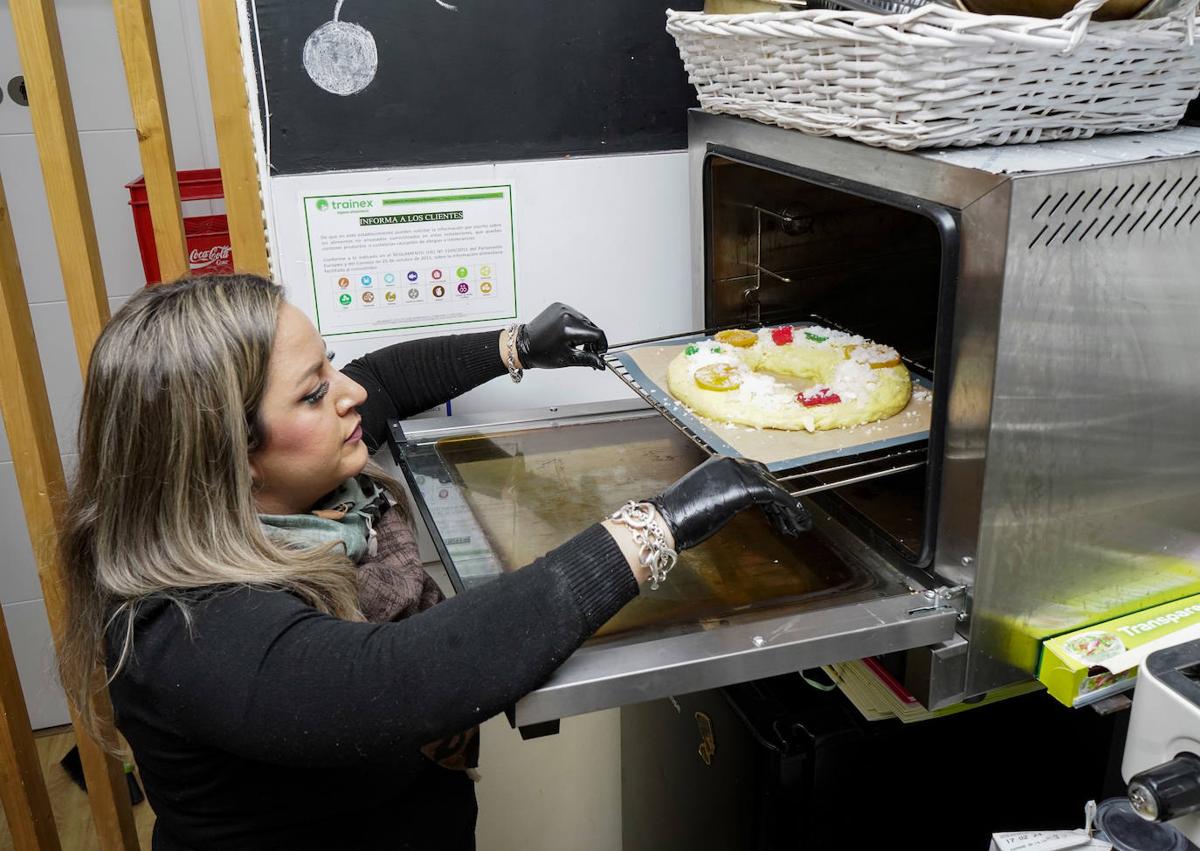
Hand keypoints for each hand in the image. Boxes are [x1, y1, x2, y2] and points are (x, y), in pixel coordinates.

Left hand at [516, 303, 607, 370]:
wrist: (523, 345)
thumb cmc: (540, 353)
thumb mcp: (568, 359)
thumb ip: (588, 359)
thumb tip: (601, 363)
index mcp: (569, 328)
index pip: (597, 334)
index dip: (601, 346)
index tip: (598, 353)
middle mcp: (567, 315)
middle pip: (592, 327)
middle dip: (592, 340)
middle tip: (586, 352)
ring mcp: (563, 308)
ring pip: (585, 321)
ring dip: (584, 332)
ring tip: (574, 344)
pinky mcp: (559, 306)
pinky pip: (575, 315)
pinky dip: (575, 325)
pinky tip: (567, 334)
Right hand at [649, 457, 810, 550]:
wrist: (669, 519)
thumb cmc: (681, 515)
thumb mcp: (706, 497)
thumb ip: (723, 494)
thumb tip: (735, 501)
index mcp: (721, 463)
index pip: (753, 473)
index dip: (768, 491)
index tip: (776, 511)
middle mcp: (732, 463)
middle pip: (766, 479)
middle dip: (779, 501)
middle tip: (790, 520)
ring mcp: (740, 473)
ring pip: (773, 488)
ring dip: (786, 509)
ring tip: (796, 526)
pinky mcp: (747, 488)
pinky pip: (776, 497)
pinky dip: (789, 509)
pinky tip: (796, 521)